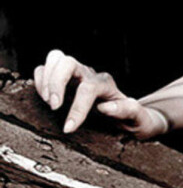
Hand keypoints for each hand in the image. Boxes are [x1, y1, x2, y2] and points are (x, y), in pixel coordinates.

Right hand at [33, 50, 166, 137]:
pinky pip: (47, 68)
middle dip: (56, 83)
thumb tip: (104, 107)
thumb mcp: (137, 119)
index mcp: (106, 85)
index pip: (88, 89)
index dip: (76, 108)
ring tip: (48, 101)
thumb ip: (126, 111)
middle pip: (68, 63)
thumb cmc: (133, 120)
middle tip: (53, 106)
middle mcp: (90, 75)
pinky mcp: (64, 77)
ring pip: (56, 59)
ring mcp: (76, 73)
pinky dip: (41, 80)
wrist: (131, 116)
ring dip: (46, 79)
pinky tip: (45, 97)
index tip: (68, 128)